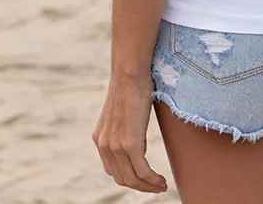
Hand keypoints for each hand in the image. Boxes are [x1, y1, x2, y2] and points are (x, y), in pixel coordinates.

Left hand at [93, 76, 169, 193]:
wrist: (129, 75)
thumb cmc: (130, 90)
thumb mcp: (123, 117)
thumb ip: (125, 134)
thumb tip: (139, 149)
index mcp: (100, 139)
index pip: (113, 170)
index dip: (131, 179)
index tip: (146, 179)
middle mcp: (104, 145)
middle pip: (122, 179)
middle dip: (141, 187)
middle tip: (158, 186)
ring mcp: (116, 145)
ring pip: (133, 179)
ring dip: (149, 187)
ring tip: (162, 185)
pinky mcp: (130, 143)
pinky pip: (142, 172)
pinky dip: (153, 180)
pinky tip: (162, 181)